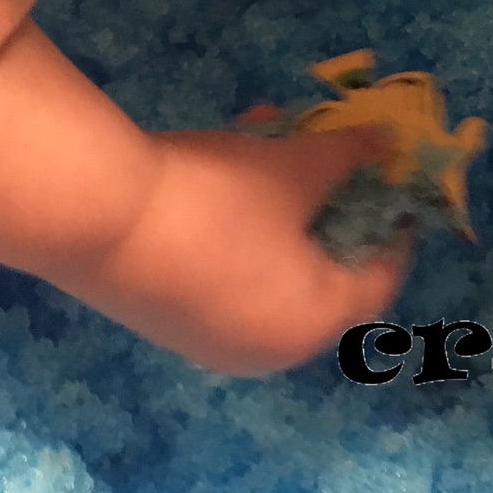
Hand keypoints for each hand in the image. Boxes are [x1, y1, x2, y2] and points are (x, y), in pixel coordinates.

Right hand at [79, 126, 410, 375]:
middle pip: (323, 278)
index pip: (378, 282)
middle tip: (332, 165)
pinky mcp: (166, 323)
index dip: (395, 231)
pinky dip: (241, 233)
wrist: (95, 218)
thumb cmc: (219, 197)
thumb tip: (384, 142)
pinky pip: (228, 277)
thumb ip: (348, 156)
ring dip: (280, 212)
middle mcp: (268, 350)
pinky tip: (221, 170)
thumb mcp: (293, 166)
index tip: (398, 192)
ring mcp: (212, 342)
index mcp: (313, 323)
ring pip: (271, 272)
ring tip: (269, 143)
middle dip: (329, 210)